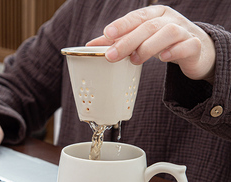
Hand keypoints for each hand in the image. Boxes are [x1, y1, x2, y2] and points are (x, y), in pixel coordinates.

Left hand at [87, 5, 215, 82]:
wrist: (197, 51)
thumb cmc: (164, 43)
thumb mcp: (142, 39)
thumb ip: (119, 41)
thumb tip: (91, 45)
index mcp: (155, 14)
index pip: (137, 16)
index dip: (122, 25)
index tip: (107, 33)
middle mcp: (170, 19)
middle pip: (148, 26)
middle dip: (127, 41)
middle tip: (111, 56)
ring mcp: (184, 31)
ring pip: (168, 33)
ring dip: (148, 46)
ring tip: (135, 60)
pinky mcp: (194, 46)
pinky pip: (187, 46)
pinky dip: (174, 51)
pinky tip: (162, 58)